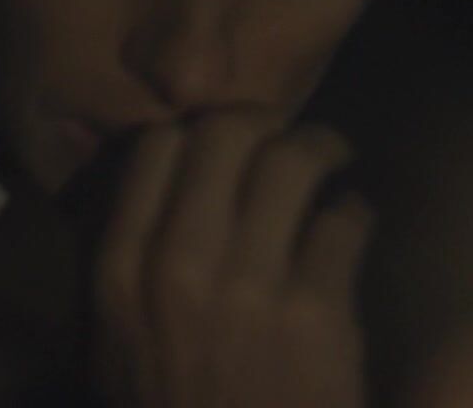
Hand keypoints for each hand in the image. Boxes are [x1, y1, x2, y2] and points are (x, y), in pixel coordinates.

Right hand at [92, 108, 372, 407]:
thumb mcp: (115, 348)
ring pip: (292, 160)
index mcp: (119, 272)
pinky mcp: (316, 313)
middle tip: (293, 140)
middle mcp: (178, 265)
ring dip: (326, 149)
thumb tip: (168, 184)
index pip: (156, 146)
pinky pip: (346, 219)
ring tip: (337, 163)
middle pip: (226, 134)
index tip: (230, 144)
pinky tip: (355, 225)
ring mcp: (249, 287)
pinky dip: (358, 213)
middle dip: (269, 125)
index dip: (200, 131)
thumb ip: (129, 266)